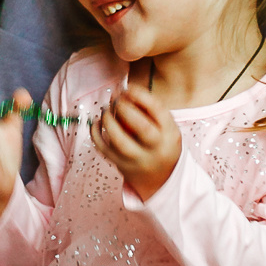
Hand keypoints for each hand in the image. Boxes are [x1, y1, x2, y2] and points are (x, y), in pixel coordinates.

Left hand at [94, 84, 180, 199]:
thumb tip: (123, 90)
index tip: (128, 88)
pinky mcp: (122, 166)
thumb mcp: (165, 126)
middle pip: (141, 126)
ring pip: (120, 140)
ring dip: (109, 120)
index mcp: (170, 133)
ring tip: (105, 109)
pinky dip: (96, 133)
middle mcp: (156, 148)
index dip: (140, 95)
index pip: (157, 110)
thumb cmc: (161, 142)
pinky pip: (104, 149)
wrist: (162, 177)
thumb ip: (149, 109)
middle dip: (125, 108)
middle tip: (116, 99)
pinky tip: (96, 122)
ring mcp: (138, 160)